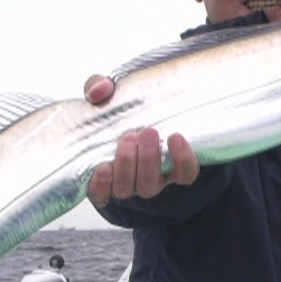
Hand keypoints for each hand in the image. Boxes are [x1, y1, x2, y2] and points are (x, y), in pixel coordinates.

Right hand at [82, 75, 199, 207]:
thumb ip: (97, 89)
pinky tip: (176, 139)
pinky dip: (182, 160)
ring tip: (150, 132)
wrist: (160, 101)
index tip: (102, 167)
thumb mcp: (107, 95)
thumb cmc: (126, 107)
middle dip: (126, 164)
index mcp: (106, 169)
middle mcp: (129, 181)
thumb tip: (98, 92)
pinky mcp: (180, 172)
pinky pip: (184, 175)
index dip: (100, 186)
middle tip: (131, 136)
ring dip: (149, 161)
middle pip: (125, 188)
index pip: (99, 192)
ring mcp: (155, 179)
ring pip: (150, 186)